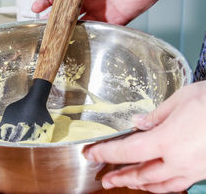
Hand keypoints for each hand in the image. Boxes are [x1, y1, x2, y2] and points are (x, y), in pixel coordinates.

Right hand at [32, 0, 168, 24]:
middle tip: (43, 26)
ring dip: (68, 29)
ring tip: (56, 36)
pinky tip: (78, 39)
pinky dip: (88, 35)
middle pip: (66, 10)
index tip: (35, 7)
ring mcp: (100, 9)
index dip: (46, 0)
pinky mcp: (113, 19)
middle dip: (54, 18)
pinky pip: (98, 29)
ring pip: (79, 22)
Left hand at [83, 81, 205, 192]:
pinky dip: (163, 186)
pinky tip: (158, 184)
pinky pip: (179, 184)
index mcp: (168, 141)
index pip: (127, 151)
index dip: (106, 154)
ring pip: (162, 185)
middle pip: (142, 174)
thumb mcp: (181, 100)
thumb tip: (138, 124)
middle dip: (121, 177)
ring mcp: (195, 170)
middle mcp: (179, 161)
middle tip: (105, 180)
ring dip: (140, 185)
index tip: (91, 154)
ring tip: (126, 184)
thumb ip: (156, 115)